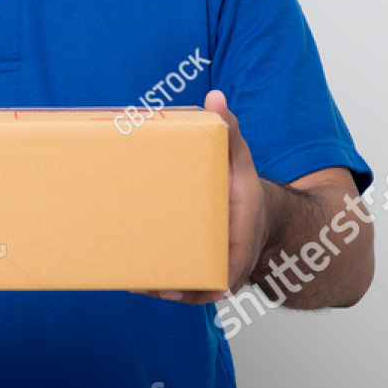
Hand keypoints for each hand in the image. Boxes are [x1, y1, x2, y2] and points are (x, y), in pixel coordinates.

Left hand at [132, 89, 268, 304]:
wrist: (257, 214)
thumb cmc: (242, 187)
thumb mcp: (240, 158)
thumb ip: (228, 131)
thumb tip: (215, 98)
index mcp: (241, 237)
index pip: (229, 269)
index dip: (207, 285)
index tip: (179, 290)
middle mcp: (229, 260)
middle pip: (201, 284)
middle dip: (173, 288)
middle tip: (141, 283)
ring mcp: (214, 268)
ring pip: (189, 288)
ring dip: (161, 289)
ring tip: (129, 282)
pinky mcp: (202, 270)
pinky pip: (184, 284)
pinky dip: (162, 285)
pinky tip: (134, 281)